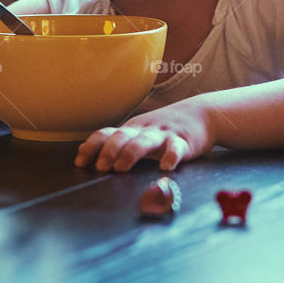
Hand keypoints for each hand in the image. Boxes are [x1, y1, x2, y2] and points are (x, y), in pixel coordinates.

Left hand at [74, 100, 216, 172]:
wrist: (202, 114)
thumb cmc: (166, 128)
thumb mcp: (139, 133)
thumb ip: (114, 142)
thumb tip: (83, 151)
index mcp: (132, 129)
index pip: (107, 133)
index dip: (92, 146)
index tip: (80, 162)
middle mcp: (144, 129)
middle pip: (123, 136)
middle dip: (109, 151)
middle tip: (100, 167)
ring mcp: (164, 134)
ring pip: (145, 141)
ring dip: (130, 153)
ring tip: (121, 168)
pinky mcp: (184, 141)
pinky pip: (176, 148)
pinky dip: (170, 157)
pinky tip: (165, 167)